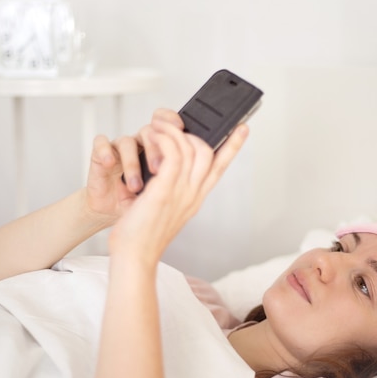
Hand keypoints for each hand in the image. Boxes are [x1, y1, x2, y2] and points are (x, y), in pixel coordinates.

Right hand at [84, 109, 185, 225]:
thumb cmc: (144, 211)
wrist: (117, 227)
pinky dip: (107, 152)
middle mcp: (149, 149)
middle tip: (160, 170)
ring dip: (134, 163)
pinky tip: (112, 165)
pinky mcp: (104, 157)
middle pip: (157, 128)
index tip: (183, 126)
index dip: (180, 121)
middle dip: (160, 148)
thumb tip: (208, 156)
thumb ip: (188, 173)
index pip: (177, 129)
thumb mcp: (171, 196)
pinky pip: (102, 143)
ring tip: (137, 186)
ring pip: (132, 138)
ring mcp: (127, 152)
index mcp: (169, 157)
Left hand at [108, 109, 248, 267]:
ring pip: (191, 149)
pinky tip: (154, 135)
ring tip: (157, 124)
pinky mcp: (164, 190)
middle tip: (173, 121)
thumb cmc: (142, 234)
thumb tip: (165, 168)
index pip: (220, 167)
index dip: (233, 145)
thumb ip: (172, 188)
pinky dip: (165, 139)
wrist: (134, 256)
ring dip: (173, 130)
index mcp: (195, 198)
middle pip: (209, 152)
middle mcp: (192, 194)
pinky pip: (173, 154)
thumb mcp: (164, 208)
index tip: (243, 127)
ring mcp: (181, 192)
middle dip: (195, 130)